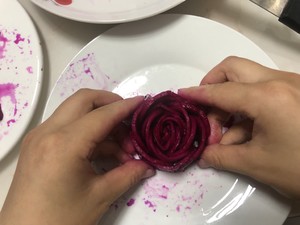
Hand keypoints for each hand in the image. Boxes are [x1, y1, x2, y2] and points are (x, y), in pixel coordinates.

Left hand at [0, 89, 154, 224]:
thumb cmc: (58, 220)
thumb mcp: (100, 196)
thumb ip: (128, 175)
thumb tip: (146, 165)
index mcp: (63, 144)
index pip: (102, 115)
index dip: (126, 107)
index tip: (142, 103)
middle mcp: (47, 133)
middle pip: (84, 100)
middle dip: (111, 105)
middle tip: (130, 122)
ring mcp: (40, 137)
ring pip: (76, 112)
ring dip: (102, 124)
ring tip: (123, 151)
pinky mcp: (38, 145)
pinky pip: (68, 127)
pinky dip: (90, 134)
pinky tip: (106, 154)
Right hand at [179, 56, 299, 198]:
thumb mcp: (256, 164)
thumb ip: (222, 157)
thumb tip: (202, 156)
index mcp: (267, 97)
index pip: (220, 91)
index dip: (197, 94)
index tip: (181, 95)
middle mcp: (280, 82)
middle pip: (233, 68)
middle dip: (213, 85)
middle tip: (205, 109)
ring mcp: (291, 85)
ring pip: (248, 80)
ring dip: (231, 103)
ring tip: (227, 135)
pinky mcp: (297, 93)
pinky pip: (263, 91)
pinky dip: (248, 108)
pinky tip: (246, 133)